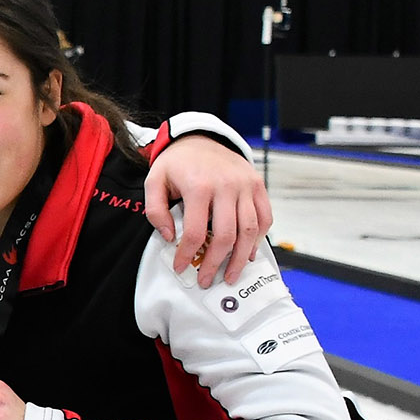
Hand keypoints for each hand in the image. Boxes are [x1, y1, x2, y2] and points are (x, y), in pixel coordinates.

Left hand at [143, 135, 272, 287]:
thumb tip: (169, 237)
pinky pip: (264, 217)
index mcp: (199, 186)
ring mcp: (246, 186)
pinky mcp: (258, 186)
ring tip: (230, 275)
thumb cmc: (176, 163)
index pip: (194, 232)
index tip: (181, 268)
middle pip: (226, 235)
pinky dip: (258, 238)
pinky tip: (247, 253)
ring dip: (240, 257)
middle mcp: (227, 186)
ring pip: (250, 230)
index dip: (187, 255)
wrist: (200, 138)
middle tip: (207, 280)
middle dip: (216, 263)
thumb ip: (155, 210)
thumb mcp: (154, 181)